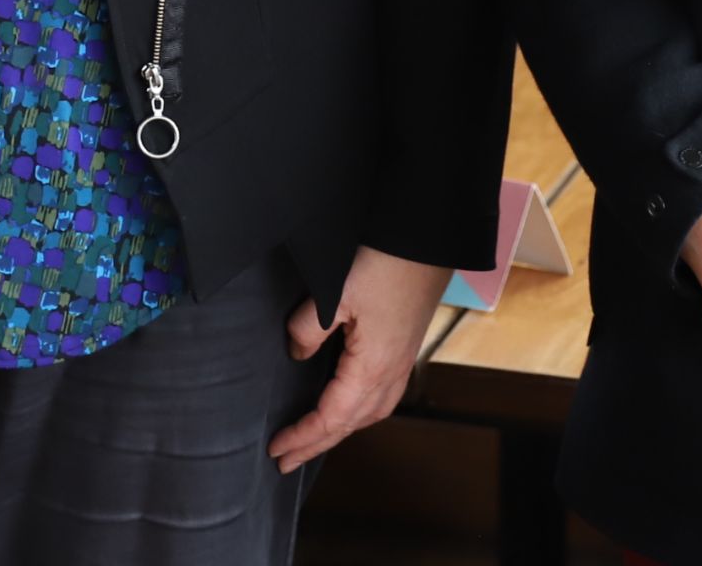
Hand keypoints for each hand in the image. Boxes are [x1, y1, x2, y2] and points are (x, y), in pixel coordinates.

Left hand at [267, 246, 452, 474]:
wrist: (426, 242)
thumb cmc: (385, 265)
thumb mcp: (334, 294)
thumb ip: (308, 330)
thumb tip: (296, 354)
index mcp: (372, 368)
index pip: (331, 418)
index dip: (302, 436)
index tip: (276, 449)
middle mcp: (391, 374)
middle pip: (349, 424)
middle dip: (316, 444)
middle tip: (286, 460)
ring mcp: (402, 364)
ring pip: (368, 414)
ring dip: (338, 431)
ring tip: (312, 440)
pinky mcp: (405, 350)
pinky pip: (380, 397)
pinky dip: (357, 413)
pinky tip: (347, 407)